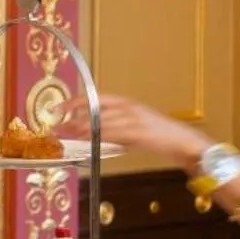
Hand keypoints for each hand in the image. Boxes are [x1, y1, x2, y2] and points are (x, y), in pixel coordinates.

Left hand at [54, 94, 212, 167]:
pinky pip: (113, 134)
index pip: (95, 97)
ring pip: (101, 122)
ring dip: (81, 128)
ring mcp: (133, 120)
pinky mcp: (138, 133)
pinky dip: (97, 137)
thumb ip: (116, 127)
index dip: (76, 101)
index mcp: (127, 103)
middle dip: (73, 116)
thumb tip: (94, 132)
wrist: (182, 140)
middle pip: (94, 109)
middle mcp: (128, 108)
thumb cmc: (159, 135)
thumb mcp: (135, 126)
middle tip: (56, 123)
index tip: (59, 107)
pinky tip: (86, 141)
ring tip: (65, 134)